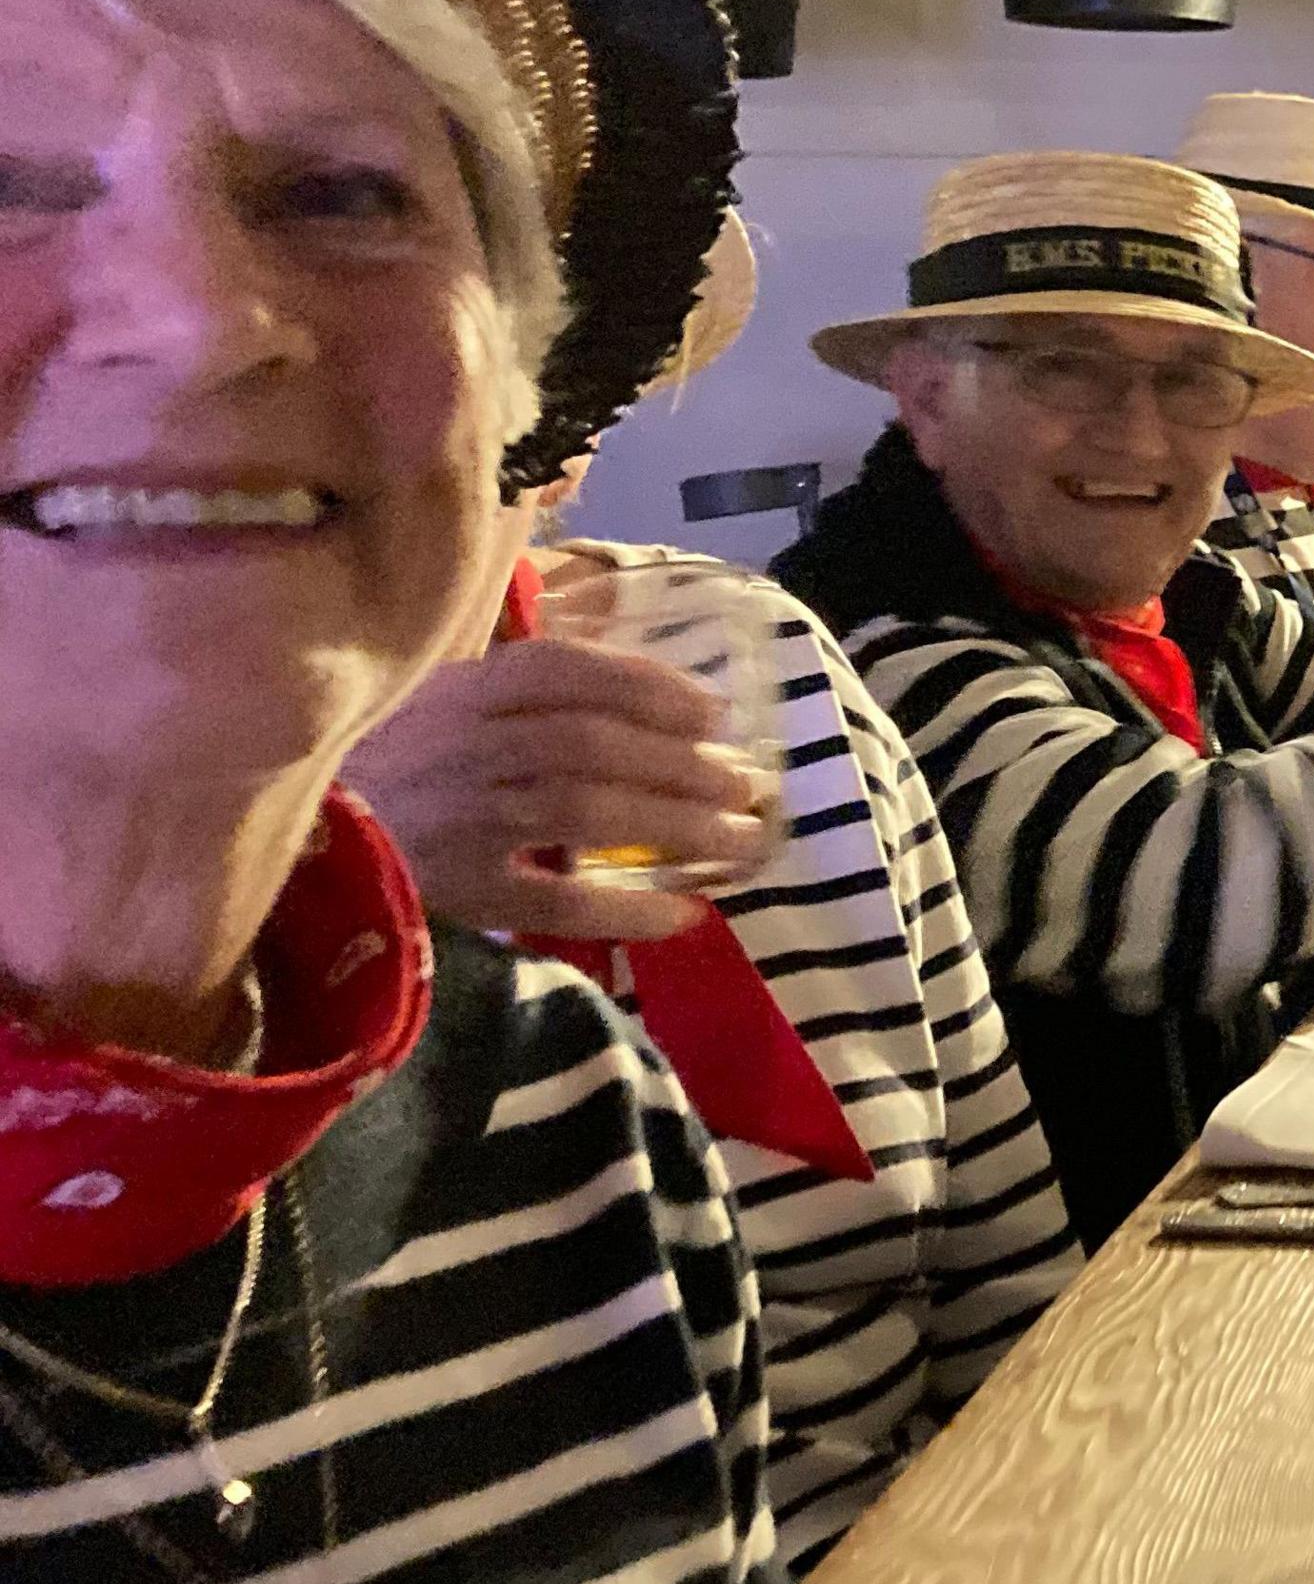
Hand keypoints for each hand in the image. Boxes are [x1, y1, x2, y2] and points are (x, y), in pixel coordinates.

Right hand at [341, 639, 778, 939]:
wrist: (297, 846)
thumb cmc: (389, 768)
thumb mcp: (441, 705)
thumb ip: (525, 693)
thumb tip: (657, 699)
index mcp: (459, 691)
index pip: (564, 669)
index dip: (646, 686)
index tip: (711, 711)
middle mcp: (464, 745)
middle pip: (593, 743)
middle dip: (683, 763)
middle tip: (747, 785)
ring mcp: (459, 818)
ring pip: (585, 809)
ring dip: (676, 824)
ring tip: (740, 839)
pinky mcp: (456, 890)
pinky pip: (555, 900)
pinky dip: (625, 907)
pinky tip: (683, 914)